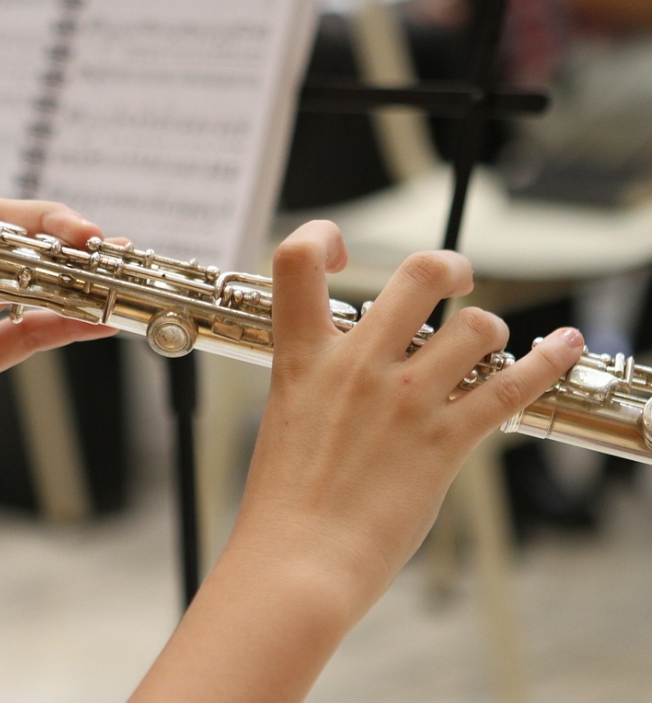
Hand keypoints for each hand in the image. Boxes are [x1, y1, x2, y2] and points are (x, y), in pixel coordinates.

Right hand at [129, 220, 583, 702]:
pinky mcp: (444, 441)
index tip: (342, 254)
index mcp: (303, 358)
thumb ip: (320, 381)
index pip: (297, 259)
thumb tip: (355, 366)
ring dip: (488, 331)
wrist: (296, 563)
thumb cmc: (284, 504)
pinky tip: (563, 344)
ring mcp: (404, 400)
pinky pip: (509, 385)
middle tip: (453, 279)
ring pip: (476, 326)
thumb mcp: (286, 420)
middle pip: (418, 273)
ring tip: (483, 348)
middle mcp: (357, 365)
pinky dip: (546, 359)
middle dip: (447, 266)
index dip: (322, 236)